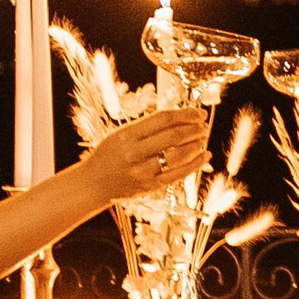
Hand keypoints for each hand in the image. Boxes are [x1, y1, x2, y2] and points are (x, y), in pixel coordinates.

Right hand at [82, 108, 210, 202]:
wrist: (93, 184)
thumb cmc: (108, 155)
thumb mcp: (120, 134)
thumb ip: (146, 127)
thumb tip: (178, 117)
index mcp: (127, 135)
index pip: (163, 119)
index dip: (185, 114)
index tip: (198, 112)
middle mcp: (135, 153)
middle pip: (173, 136)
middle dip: (194, 128)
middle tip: (203, 124)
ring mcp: (143, 172)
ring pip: (178, 156)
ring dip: (195, 144)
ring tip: (202, 137)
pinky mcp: (150, 186)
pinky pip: (178, 174)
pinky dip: (195, 164)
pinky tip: (204, 156)